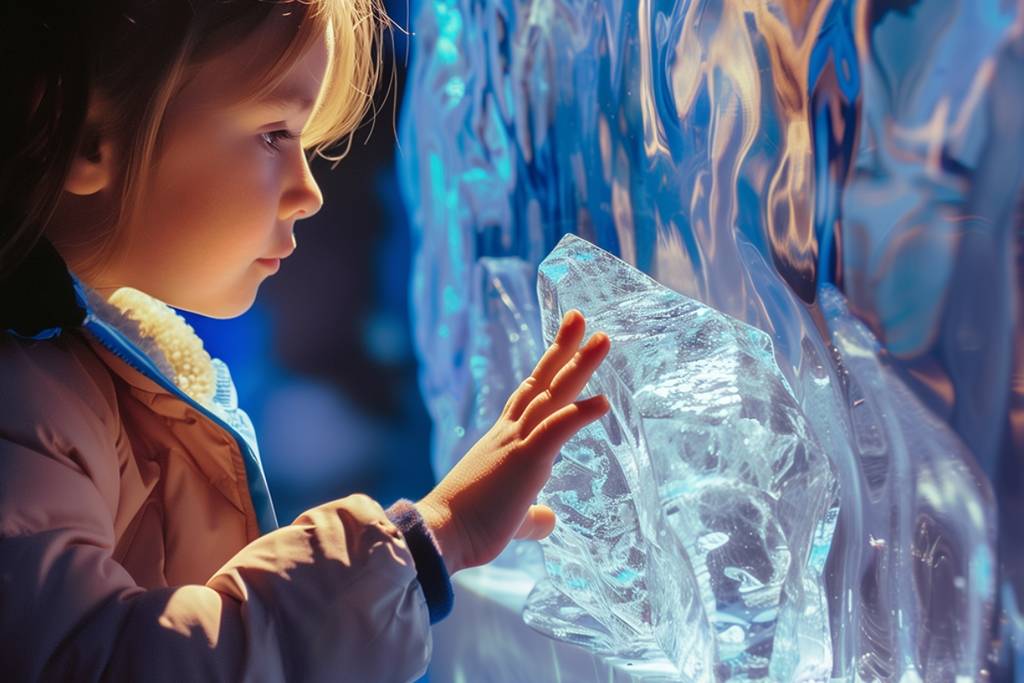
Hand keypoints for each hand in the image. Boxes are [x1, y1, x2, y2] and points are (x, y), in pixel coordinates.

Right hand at [416, 310, 609, 572]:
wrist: (439, 535)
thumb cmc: (466, 529)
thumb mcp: (509, 519)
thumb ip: (531, 515)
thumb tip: (549, 520)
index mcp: (502, 441)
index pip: (528, 397)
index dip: (548, 369)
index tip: (564, 345)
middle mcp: (508, 434)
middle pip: (541, 382)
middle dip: (563, 349)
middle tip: (579, 317)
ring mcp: (516, 443)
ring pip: (552, 396)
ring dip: (579, 365)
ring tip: (603, 338)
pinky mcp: (524, 461)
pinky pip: (557, 429)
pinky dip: (581, 413)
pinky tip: (605, 400)